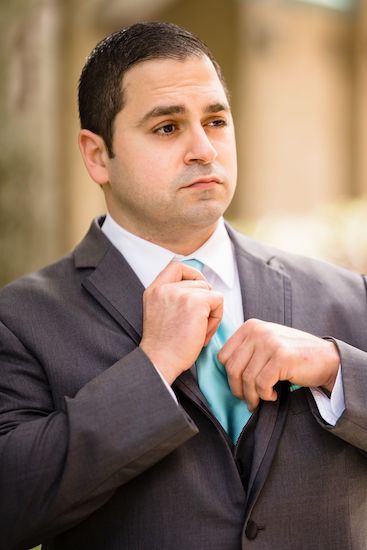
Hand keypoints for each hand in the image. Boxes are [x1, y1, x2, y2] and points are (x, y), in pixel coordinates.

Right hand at [140, 261, 222, 383]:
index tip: (197, 290)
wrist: (160, 362)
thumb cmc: (163, 346)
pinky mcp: (197, 302)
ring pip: (210, 292)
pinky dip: (216, 318)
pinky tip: (203, 333)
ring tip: (198, 330)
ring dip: (210, 312)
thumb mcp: (160, 313)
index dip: (192, 275)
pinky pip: (218, 301)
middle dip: (204, 302)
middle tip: (196, 325)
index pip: (176, 266)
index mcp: (154, 290)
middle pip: (199, 282)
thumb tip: (201, 289)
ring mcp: (181, 293)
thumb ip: (173, 298)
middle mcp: (166, 288)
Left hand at [218, 319, 339, 410]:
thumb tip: (223, 370)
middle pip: (232, 368)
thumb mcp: (266, 344)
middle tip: (250, 399)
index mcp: (250, 326)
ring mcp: (270, 342)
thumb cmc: (293, 356)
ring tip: (262, 399)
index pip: (223, 356)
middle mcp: (258, 331)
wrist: (326, 359)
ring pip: (246, 379)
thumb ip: (246, 350)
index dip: (230, 376)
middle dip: (238, 389)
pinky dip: (265, 395)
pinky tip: (274, 395)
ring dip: (253, 396)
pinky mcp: (282, 357)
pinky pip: (261, 384)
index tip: (241, 387)